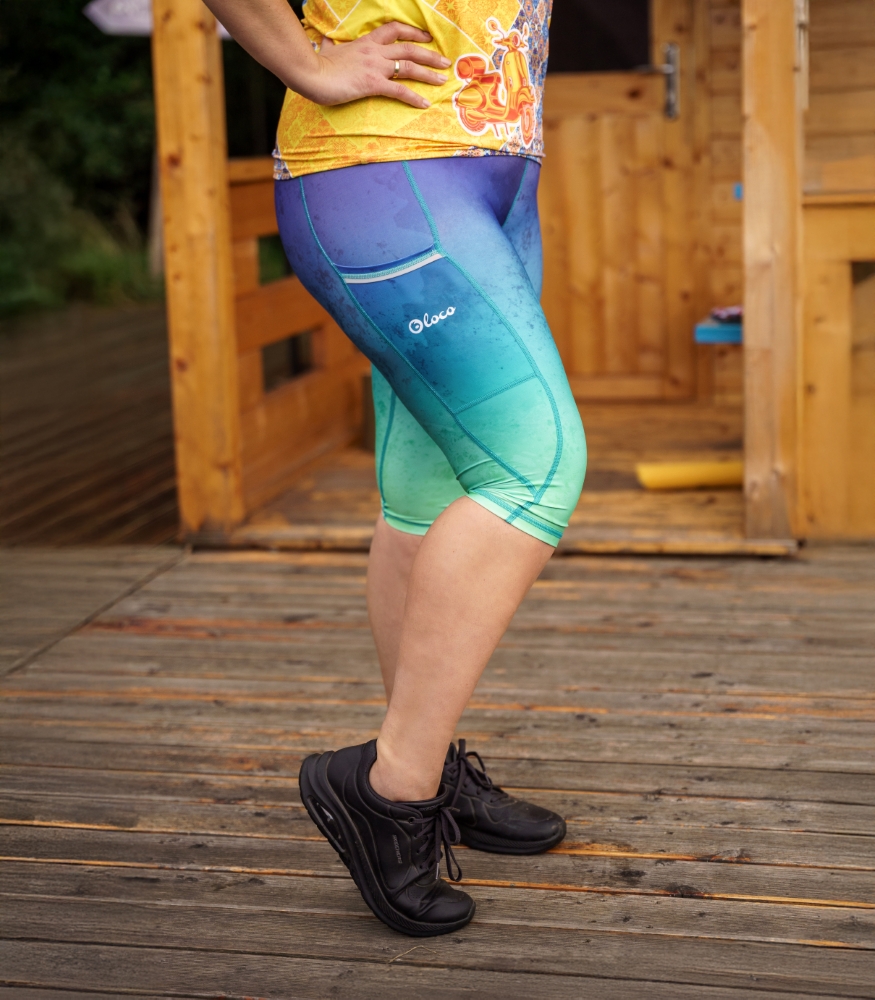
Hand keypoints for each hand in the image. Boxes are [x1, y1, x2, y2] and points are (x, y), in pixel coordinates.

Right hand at [296, 21, 450, 108]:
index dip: (413, 32)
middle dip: (430, 55)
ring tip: (442, 81)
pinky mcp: (373, 84)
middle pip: (409, 48)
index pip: (394, 30)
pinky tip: (424, 104)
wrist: (312, 74)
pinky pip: (398, 90)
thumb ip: (331, 45)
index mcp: (366, 42)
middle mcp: (375, 51)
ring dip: (428, 74)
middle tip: (445, 62)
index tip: (426, 37)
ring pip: (408, 66)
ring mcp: (375, 67)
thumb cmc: (318, 65)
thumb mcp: (327, 49)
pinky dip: (413, 97)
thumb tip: (324, 41)